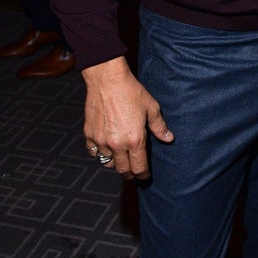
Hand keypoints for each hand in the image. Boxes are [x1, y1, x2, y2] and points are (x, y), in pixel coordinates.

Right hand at [83, 56, 173, 178]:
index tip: (145, 177)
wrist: (107, 80)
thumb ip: (159, 126)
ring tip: (121, 157)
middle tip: (134, 171)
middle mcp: (117, 144)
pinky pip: (94, 152)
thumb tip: (168, 138)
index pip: (139, 167)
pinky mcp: (89, 135)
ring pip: (108, 162)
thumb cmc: (131, 92)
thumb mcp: (151, 108)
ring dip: (115, 163)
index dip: (143, 175)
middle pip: (123, 170)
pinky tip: (106, 147)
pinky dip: (101, 153)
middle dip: (130, 173)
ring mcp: (101, 141)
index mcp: (135, 140)